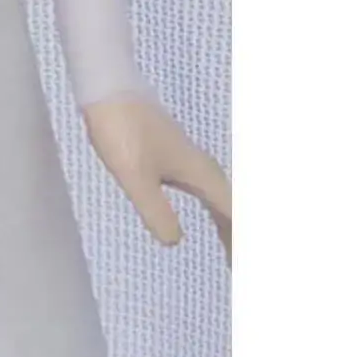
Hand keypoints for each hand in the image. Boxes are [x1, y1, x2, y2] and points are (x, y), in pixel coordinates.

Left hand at [84, 95, 231, 258]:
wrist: (108, 86)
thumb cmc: (123, 130)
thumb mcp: (136, 177)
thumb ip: (157, 212)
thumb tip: (175, 242)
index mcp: (203, 175)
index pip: (236, 218)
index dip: (244, 245)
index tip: (249, 270)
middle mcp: (203, 168)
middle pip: (233, 210)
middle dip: (241, 238)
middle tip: (244, 268)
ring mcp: (190, 160)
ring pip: (221, 199)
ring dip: (231, 225)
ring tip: (234, 252)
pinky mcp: (174, 156)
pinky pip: (207, 192)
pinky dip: (216, 211)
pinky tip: (211, 217)